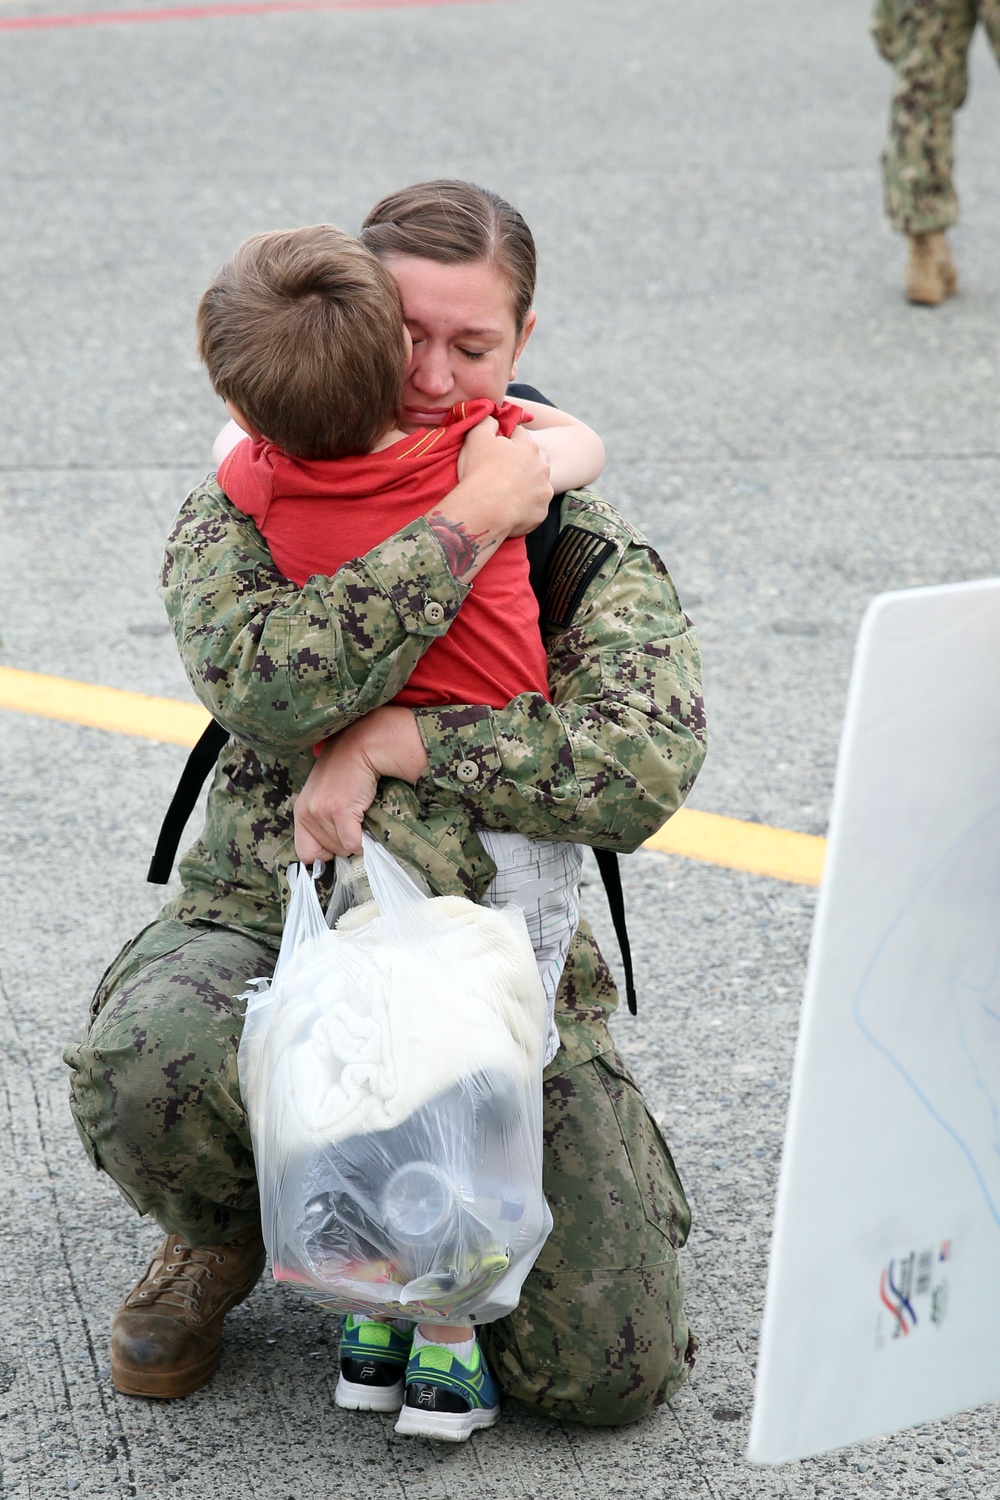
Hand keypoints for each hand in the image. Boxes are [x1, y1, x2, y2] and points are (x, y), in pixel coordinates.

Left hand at [294, 734, 377, 861]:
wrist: (358, 749)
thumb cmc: (344, 772)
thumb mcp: (321, 796)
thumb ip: (319, 821)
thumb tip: (331, 854)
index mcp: (300, 812)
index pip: (305, 853)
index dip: (323, 853)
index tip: (336, 842)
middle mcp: (307, 813)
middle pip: (328, 853)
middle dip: (343, 844)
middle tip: (351, 823)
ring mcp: (322, 812)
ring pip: (342, 848)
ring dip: (354, 839)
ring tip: (357, 816)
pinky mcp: (339, 810)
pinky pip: (352, 843)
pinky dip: (361, 842)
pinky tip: (364, 825)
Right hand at [454, 421, 552, 537]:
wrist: (483, 510)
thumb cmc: (479, 471)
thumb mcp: (476, 436)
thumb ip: (487, 421)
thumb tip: (494, 417)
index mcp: (528, 446)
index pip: (519, 434)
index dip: (505, 439)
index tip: (493, 448)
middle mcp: (542, 467)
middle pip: (533, 459)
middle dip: (521, 462)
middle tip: (501, 472)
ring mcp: (544, 491)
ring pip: (537, 483)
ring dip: (527, 485)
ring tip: (506, 492)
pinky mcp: (541, 513)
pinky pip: (535, 507)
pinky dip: (526, 507)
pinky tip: (511, 508)